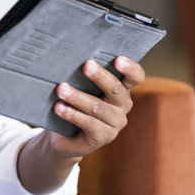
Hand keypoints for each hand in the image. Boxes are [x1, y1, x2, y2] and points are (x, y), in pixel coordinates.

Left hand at [15, 56, 145, 194]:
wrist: (64, 135)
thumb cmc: (74, 103)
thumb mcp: (82, 87)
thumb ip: (84, 76)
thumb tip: (72, 58)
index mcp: (122, 89)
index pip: (136, 77)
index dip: (130, 68)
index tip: (118, 59)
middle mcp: (123, 105)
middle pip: (116, 89)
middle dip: (100, 77)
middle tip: (86, 66)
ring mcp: (115, 123)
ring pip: (97, 107)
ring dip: (77, 97)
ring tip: (61, 89)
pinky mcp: (104, 137)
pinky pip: (89, 124)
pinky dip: (72, 114)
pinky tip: (59, 108)